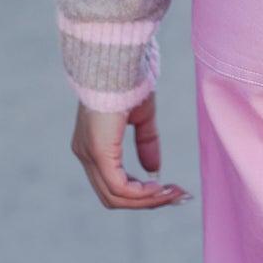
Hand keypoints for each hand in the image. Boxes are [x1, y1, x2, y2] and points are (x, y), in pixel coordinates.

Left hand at [71, 93, 190, 209]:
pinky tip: (160, 188)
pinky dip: (141, 193)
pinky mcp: (99, 152)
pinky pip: (118, 186)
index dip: (141, 192)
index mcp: (93, 145)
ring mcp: (89, 155)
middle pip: (113, 196)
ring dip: (148, 200)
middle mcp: (85, 154)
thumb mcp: (141, 117)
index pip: (113, 183)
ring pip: (115, 197)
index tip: (170, 189)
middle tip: (177, 196)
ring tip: (173, 193)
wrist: (118, 60)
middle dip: (147, 201)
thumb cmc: (128, 81)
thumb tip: (154, 170)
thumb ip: (146, 143)